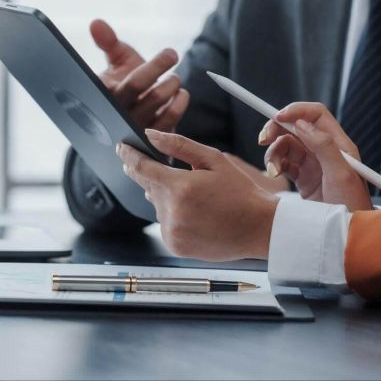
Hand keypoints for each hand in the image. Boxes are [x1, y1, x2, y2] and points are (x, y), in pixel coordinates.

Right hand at [91, 19, 188, 130]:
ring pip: (165, 109)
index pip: (135, 83)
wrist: (122, 116)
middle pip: (154, 97)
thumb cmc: (122, 82)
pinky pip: (172, 121)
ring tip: (174, 80)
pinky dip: (180, 103)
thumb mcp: (115, 61)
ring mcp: (137, 130)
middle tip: (172, 66)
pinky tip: (180, 95)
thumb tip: (96, 22)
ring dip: (174, 88)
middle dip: (168, 77)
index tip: (171, 53)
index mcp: (108, 96)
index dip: (156, 65)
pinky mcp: (151, 140)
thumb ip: (107, 41)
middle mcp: (121, 117)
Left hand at [116, 129, 279, 260]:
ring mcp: (172, 231)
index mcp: (180, 186)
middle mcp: (172, 211)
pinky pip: (164, 224)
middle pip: (147, 185)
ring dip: (166, 197)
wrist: (258, 228)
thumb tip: (150, 135)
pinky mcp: (174, 245)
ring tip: (196, 198)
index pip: (141, 167)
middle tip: (173, 174)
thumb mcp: (214, 159)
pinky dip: (173, 216)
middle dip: (154, 175)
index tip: (121, 148)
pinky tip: (195, 213)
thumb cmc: (240, 192)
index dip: (128, 155)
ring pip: (156, 205)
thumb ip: (179, 145)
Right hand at [257, 102, 372, 210]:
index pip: (316, 115)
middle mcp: (325, 151)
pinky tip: (275, 174)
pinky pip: (283, 163)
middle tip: (263, 140)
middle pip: (296, 127)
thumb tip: (302, 125)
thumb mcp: (341, 175)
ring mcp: (313, 164)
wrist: (346, 237)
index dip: (296, 111)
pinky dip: (274, 165)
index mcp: (339, 145)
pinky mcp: (303, 178)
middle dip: (277, 130)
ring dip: (274, 153)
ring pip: (286, 145)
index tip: (277, 117)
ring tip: (273, 170)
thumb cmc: (351, 207)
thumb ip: (323, 146)